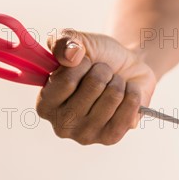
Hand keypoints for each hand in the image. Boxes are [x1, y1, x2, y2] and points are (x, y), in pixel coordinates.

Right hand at [36, 29, 156, 144]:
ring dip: (118, 81)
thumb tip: (71, 55)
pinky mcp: (110, 138)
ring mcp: (86, 135)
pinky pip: (130, 106)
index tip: (84, 61)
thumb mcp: (76, 41)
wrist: (127, 69)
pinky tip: (127, 94)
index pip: (66, 81)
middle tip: (102, 74)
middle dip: (103, 71)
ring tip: (114, 84)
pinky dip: (133, 92)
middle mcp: (62, 125)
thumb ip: (63, 41)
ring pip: (114, 95)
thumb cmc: (97, 58)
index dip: (81, 64)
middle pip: (94, 86)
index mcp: (45, 104)